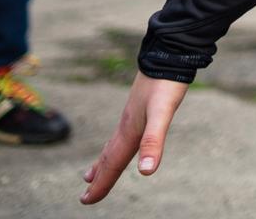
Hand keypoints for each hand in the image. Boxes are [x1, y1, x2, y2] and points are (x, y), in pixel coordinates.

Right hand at [80, 73, 188, 204]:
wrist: (169, 54)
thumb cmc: (165, 84)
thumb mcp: (162, 114)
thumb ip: (154, 141)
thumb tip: (146, 172)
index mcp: (129, 131)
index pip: (113, 164)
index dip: (102, 184)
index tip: (87, 201)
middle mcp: (127, 125)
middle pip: (110, 157)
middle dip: (99, 178)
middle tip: (86, 196)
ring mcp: (132, 116)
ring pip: (114, 145)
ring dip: (104, 162)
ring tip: (92, 173)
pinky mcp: (140, 107)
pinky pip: (123, 133)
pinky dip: (117, 144)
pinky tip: (123, 139)